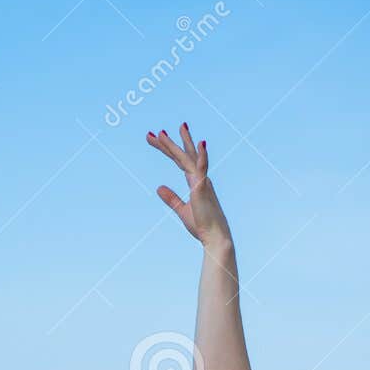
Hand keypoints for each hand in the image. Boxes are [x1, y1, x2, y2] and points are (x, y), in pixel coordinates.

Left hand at [147, 124, 231, 246]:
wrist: (215, 237)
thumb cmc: (202, 226)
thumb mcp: (182, 210)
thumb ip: (171, 198)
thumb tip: (158, 187)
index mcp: (196, 182)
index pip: (179, 161)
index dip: (168, 150)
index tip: (156, 139)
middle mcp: (200, 178)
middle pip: (183, 156)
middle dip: (169, 144)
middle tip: (155, 132)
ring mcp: (202, 181)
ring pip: (186, 159)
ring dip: (174, 146)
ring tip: (161, 133)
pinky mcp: (203, 188)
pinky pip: (200, 169)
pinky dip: (201, 156)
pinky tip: (199, 143)